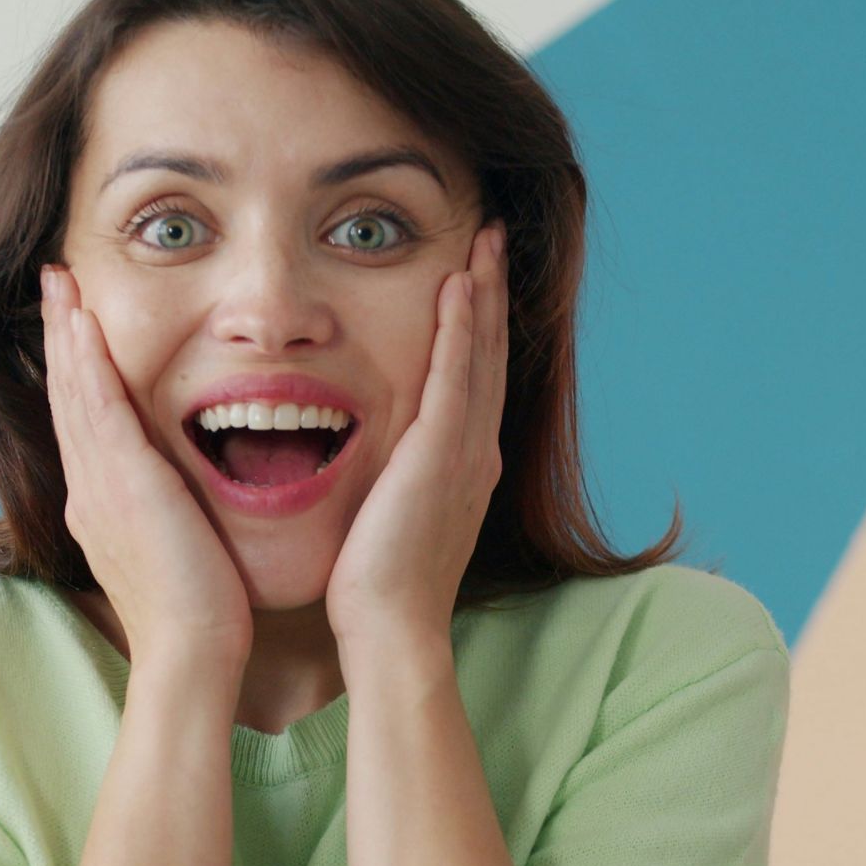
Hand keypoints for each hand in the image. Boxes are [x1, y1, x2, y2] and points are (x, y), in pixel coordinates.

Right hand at [40, 264, 253, 672]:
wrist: (191, 652)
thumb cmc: (201, 613)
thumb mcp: (177, 549)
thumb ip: (170, 514)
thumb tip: (184, 495)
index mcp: (101, 504)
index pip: (83, 420)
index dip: (74, 368)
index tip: (74, 321)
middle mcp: (89, 490)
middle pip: (66, 395)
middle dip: (60, 335)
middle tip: (54, 282)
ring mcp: (99, 485)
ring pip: (74, 392)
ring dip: (66, 333)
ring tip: (60, 283)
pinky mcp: (121, 483)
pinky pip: (98, 408)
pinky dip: (88, 363)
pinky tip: (84, 323)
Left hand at [324, 220, 507, 684]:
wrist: (391, 629)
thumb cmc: (376, 587)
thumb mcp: (390, 517)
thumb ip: (391, 479)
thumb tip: (373, 458)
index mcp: (464, 464)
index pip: (473, 376)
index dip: (479, 323)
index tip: (473, 274)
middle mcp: (477, 450)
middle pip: (489, 352)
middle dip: (492, 291)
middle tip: (492, 236)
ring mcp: (466, 451)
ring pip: (480, 353)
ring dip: (483, 291)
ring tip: (484, 240)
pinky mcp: (442, 455)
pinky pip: (455, 376)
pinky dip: (461, 329)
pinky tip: (459, 286)